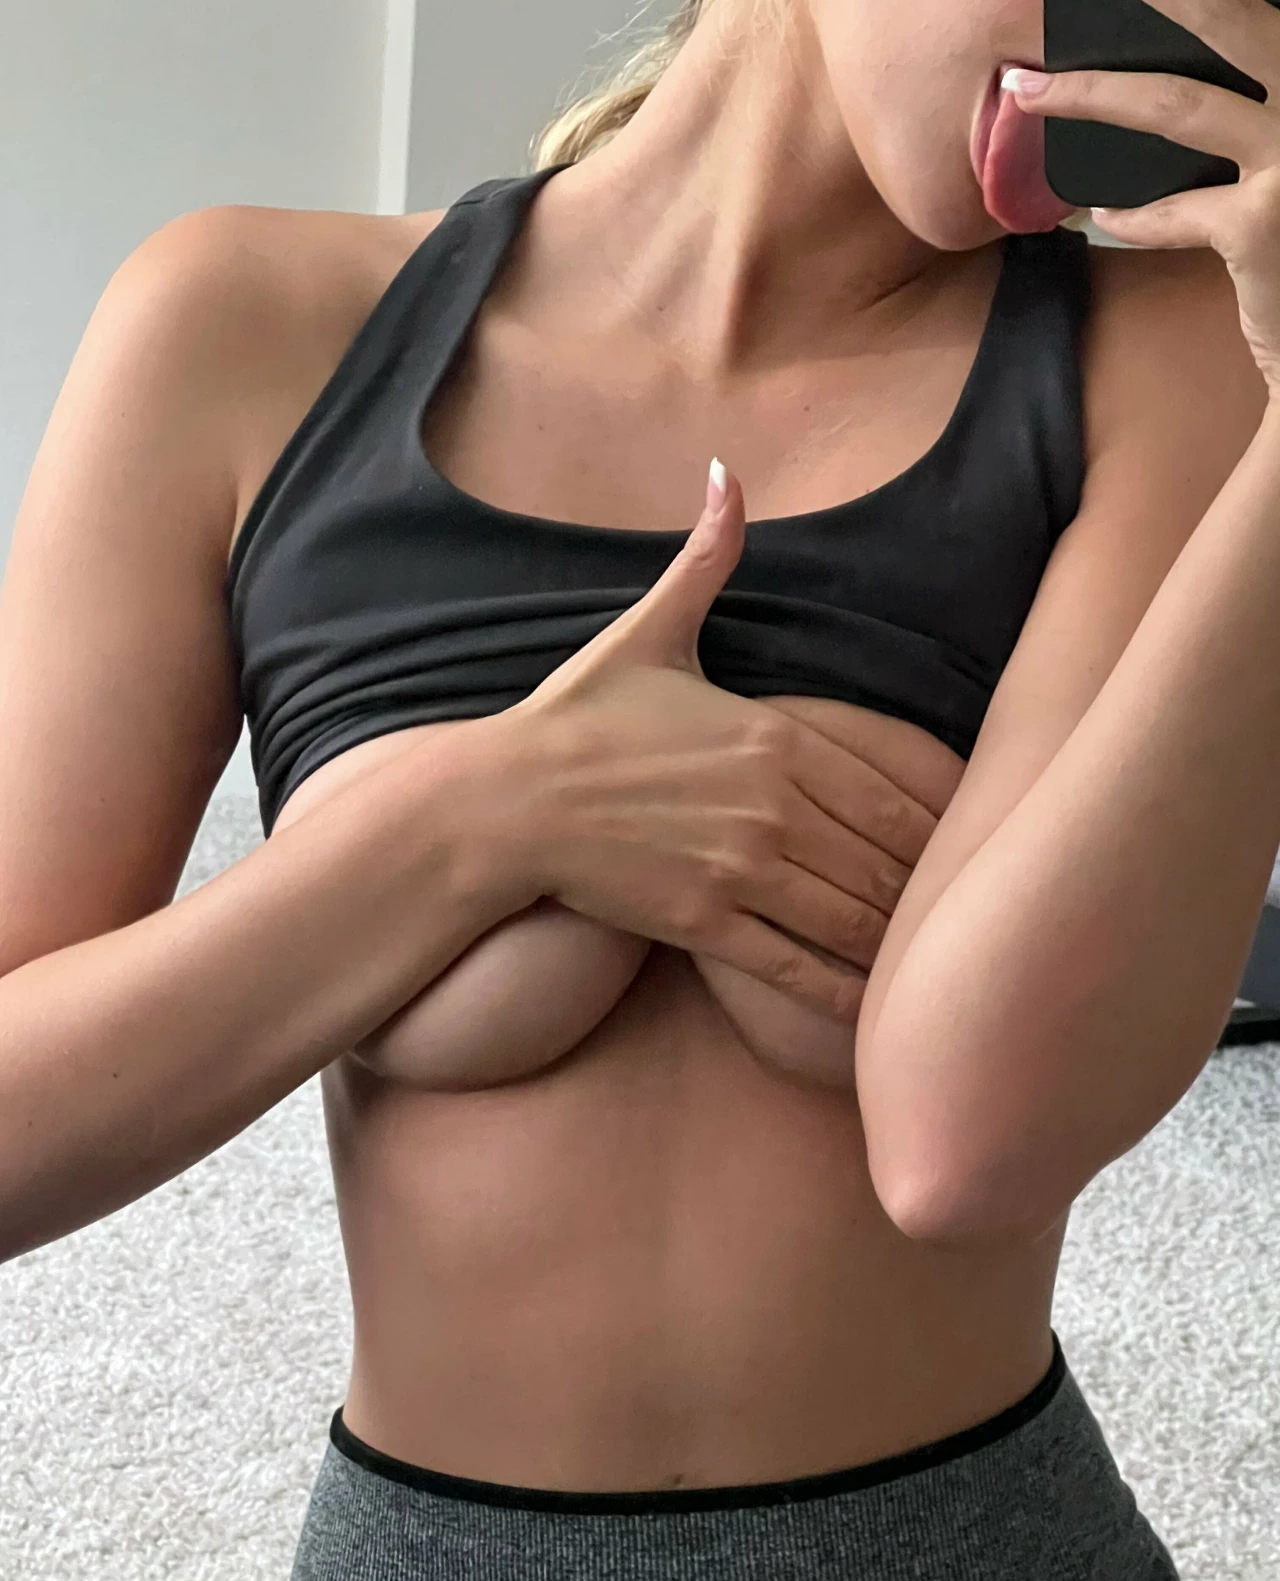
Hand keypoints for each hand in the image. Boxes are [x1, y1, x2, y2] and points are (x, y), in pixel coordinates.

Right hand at [501, 462, 942, 1020]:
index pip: (893, 791)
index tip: (978, 852)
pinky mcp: (704, 924)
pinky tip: (878, 1015)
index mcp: (776, 737)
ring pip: (853, 917)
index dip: (944, 830)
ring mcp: (741, 869)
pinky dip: (845, 995)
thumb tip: (725, 470)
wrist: (505, 800)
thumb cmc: (579, 717)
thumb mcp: (650, 632)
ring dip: (903, 947)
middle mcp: (773, 806)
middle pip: (886, 860)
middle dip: (936, 896)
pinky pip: (796, 968)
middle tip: (978, 921)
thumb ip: (705, 560)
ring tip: (941, 971)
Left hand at [1004, 0, 1279, 395]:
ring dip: (1094, 96)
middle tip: (1085, 1)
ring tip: (1034, 90)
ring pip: (1177, 107)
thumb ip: (1257, 123)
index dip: (1207, 1)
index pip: (1260, 19)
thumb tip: (1165, 88)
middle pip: (1232, 23)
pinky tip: (1104, 216)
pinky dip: (1135, 218)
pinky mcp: (1264, 224)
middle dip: (1162, 3)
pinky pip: (1177, 210)